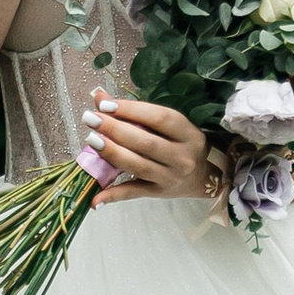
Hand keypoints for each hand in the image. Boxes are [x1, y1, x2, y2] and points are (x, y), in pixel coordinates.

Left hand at [88, 91, 214, 203]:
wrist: (202, 176)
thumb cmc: (181, 143)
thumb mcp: (168, 124)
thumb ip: (135, 111)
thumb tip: (100, 97)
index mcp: (187, 133)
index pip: (158, 118)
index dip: (130, 110)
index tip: (105, 104)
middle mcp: (182, 157)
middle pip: (145, 142)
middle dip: (114, 129)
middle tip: (91, 119)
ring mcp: (170, 177)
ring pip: (137, 166)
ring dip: (111, 153)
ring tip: (91, 139)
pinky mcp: (158, 193)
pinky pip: (132, 193)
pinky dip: (112, 195)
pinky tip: (94, 197)